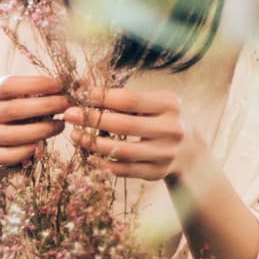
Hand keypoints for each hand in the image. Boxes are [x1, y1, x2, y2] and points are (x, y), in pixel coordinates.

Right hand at [0, 75, 69, 168]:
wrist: (5, 134)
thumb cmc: (25, 107)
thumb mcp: (30, 93)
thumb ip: (47, 88)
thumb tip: (78, 83)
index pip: (9, 85)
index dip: (36, 84)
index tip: (60, 84)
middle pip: (13, 109)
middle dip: (46, 106)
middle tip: (67, 104)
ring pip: (13, 135)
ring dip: (42, 130)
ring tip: (61, 124)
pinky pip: (10, 155)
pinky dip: (29, 151)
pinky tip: (42, 145)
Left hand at [64, 88, 201, 180]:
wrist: (189, 151)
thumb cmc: (160, 119)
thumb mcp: (152, 103)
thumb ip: (122, 97)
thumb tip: (80, 86)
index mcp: (170, 105)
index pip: (129, 100)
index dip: (101, 97)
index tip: (79, 95)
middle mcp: (172, 129)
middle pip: (123, 126)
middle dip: (92, 120)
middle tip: (69, 115)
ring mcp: (165, 154)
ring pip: (121, 151)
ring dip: (92, 144)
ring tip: (74, 135)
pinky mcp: (156, 172)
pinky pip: (123, 170)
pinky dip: (102, 163)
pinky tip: (88, 155)